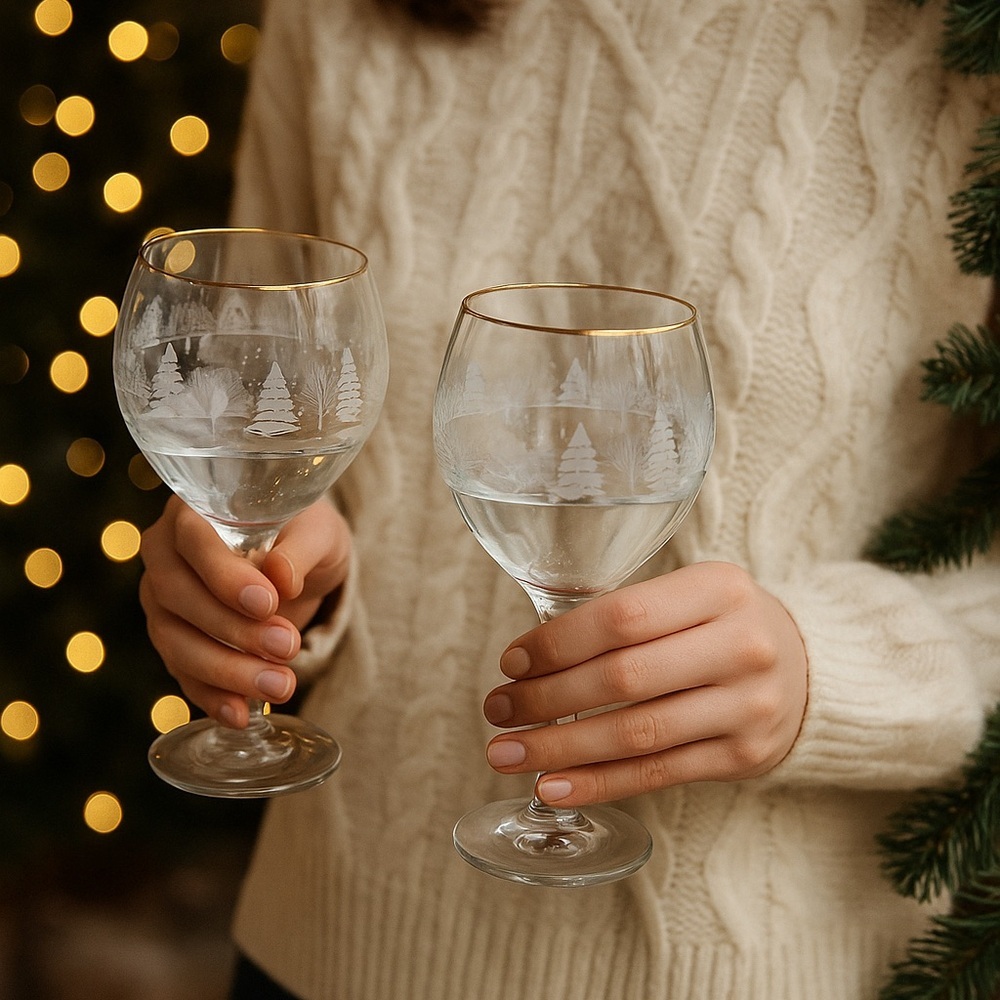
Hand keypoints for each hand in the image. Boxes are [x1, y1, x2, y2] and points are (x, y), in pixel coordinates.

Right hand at [138, 494, 351, 728]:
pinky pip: (183, 673)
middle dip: (233, 630)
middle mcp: (164, 554)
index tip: (268, 603)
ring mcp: (162, 601)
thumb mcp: (318, 531)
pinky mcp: (174, 640)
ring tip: (280, 686)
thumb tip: (280, 578)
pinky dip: (212, 697)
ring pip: (176, 641)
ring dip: (227, 670)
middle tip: (287, 646)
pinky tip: (242, 714)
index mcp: (191, 511)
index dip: (224, 576)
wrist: (300, 557)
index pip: (193, 542)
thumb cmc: (304, 532)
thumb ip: (299, 549)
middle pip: (179, 596)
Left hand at [482, 562, 807, 806]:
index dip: (557, 643)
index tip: (511, 662)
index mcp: (719, 588)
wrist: (806, 669)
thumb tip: (529, 661)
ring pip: (636, 733)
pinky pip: (658, 773)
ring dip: (560, 748)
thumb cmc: (719, 626)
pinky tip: (553, 786)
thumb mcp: (690, 596)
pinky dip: (599, 783)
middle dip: (546, 699)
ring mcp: (748, 704)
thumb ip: (626, 616)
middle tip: (497, 710)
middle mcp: (740, 644)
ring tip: (507, 754)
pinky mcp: (745, 755)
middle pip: (623, 678)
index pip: (622, 617)